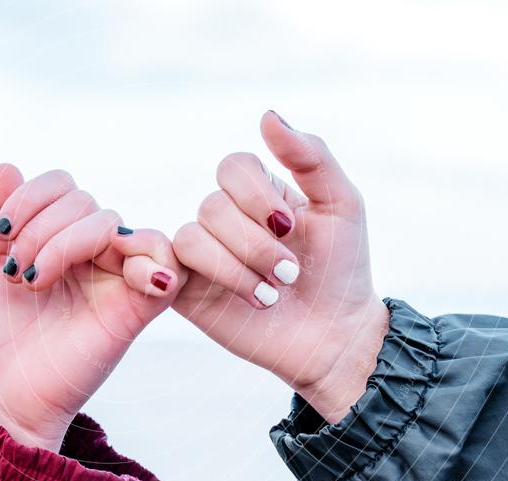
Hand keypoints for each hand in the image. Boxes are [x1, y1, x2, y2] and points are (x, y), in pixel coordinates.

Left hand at [0, 164, 182, 450]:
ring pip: (111, 222)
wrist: (6, 390)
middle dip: (40, 230)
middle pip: (84, 201)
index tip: (2, 237)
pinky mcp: (139, 304)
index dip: (30, 198)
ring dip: (66, 242)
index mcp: (58, 237)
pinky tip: (119, 275)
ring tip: (39, 282)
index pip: (62, 185)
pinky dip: (148, 258)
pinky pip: (166, 260)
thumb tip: (8, 164)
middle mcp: (91, 251)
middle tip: (19, 274)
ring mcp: (116, 274)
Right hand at [172, 111, 388, 423]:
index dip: (256, 195)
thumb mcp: (341, 205)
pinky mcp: (186, 290)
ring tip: (271, 295)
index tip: (293, 227)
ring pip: (192, 237)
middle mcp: (226, 221)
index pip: (233, 167)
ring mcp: (204, 255)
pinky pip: (166, 267)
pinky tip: (241, 296)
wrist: (333, 338)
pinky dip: (200, 277)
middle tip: (291, 274)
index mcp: (259, 195)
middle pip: (213, 206)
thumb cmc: (341, 271)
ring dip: (237, 268)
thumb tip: (266, 116)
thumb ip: (310, 156)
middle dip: (256, 244)